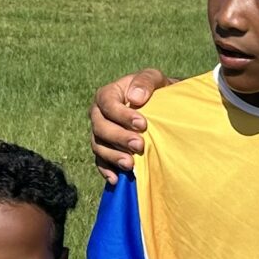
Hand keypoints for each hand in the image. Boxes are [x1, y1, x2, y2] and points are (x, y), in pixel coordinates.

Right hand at [90, 69, 169, 183]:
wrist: (159, 108)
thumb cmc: (156, 91)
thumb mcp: (155, 78)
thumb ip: (145, 81)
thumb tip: (135, 98)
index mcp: (107, 95)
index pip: (107, 103)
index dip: (121, 115)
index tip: (142, 124)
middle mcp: (98, 114)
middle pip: (100, 127)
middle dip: (119, 138)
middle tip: (139, 145)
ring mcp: (100, 134)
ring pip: (98, 146)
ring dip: (113, 156)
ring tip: (130, 164)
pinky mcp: (105, 150)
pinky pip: (100, 161)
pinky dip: (106, 171)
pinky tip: (117, 179)